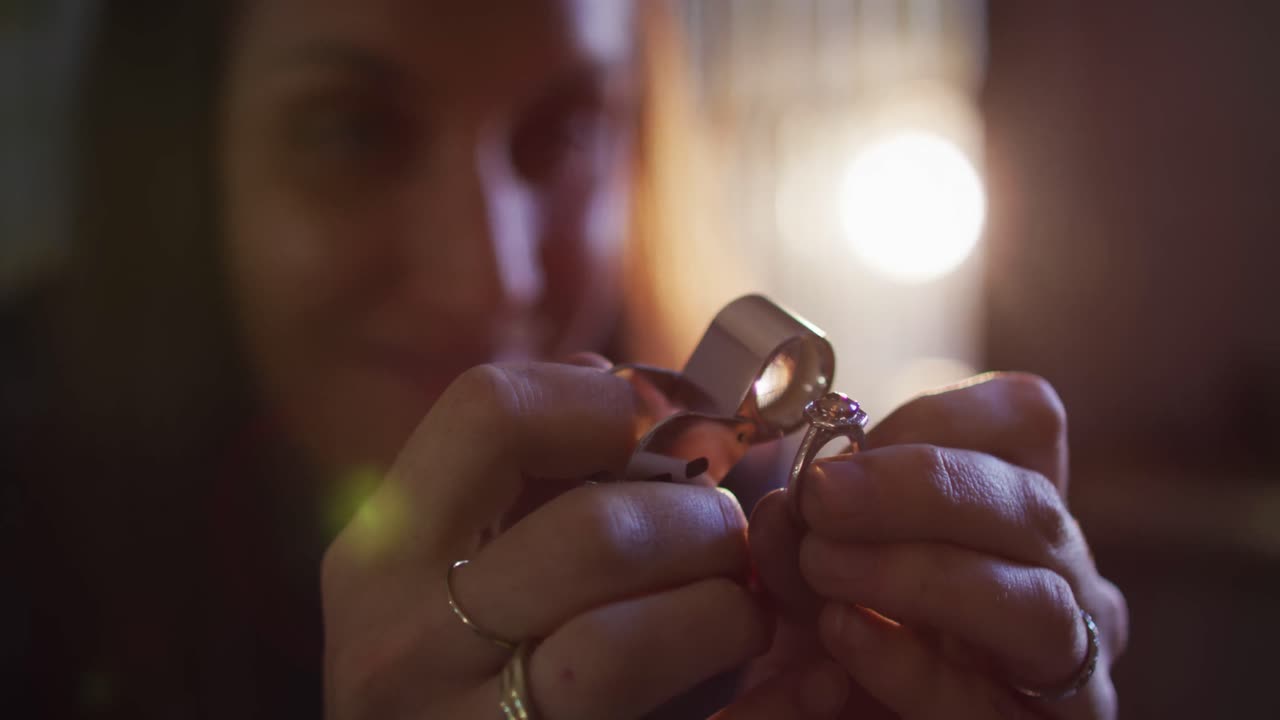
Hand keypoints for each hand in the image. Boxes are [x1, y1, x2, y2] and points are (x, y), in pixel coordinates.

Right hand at [321, 362, 772, 718]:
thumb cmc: (455, 679)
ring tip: (735, 611)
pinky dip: (724, 674)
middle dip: (696, 521)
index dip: (599, 404)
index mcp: (378, 557)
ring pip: (627, 644)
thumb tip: (622, 392)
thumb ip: (517, 482)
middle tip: (724, 535)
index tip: (654, 433)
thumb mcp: (445, 576)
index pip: (489, 409)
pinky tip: (737, 664)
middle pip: (593, 530)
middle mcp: (397, 645)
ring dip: (718, 610)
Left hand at [749, 373, 1129, 718]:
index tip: (844, 444)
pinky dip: (909, 667)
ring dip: (919, 575)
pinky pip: (987, 703)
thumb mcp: (819, 569)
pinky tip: (845, 635)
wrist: (847, 715)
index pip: (1029, 420)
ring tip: (823, 565)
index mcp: (1018, 508)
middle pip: (1032, 505)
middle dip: (919, 489)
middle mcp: (1064, 576)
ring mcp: (1068, 664)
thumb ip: (805, 534)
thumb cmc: (842, 639)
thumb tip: (786, 512)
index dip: (941, 417)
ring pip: (1034, 604)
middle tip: (822, 496)